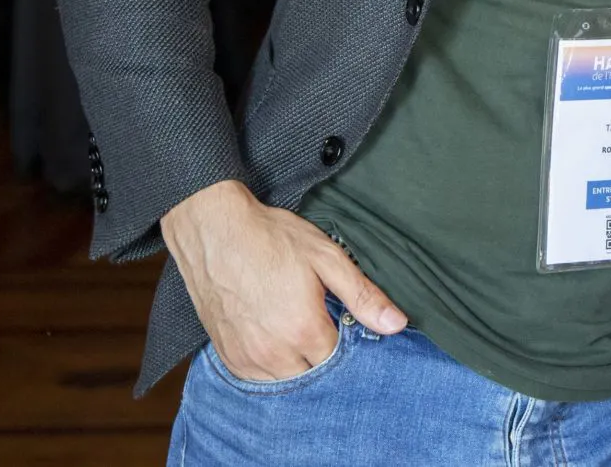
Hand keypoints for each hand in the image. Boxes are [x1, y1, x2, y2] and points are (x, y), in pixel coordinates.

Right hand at [161, 179, 404, 381]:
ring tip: (300, 331)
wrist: (214, 230)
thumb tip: (397, 324)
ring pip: (286, 380)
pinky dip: (272, 367)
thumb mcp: (327, 258)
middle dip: (324, 356)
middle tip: (324, 324)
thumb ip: (363, 296)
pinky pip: (258, 378)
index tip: (346, 323)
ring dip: (299, 364)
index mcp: (304, 330)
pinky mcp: (227, 355)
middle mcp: (274, 353)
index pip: (340, 359)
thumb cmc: (271, 238)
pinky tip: (277, 340)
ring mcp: (247, 358)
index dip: (349, 343)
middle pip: (314, 374)